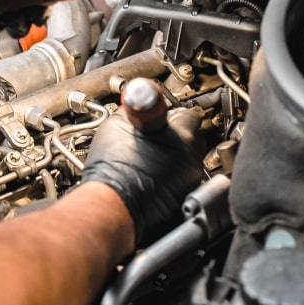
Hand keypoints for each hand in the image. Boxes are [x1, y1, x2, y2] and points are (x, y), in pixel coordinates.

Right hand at [82, 107, 204, 245]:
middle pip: (191, 138)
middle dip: (175, 138)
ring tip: (149, 162)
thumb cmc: (114, 168)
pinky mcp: (185, 200)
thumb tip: (144, 101)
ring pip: (188, 162)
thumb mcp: (118, 123)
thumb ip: (140, 108)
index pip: (188, 114)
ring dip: (173, 160)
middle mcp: (192, 158)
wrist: (111, 203)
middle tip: (153, 140)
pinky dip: (171, 180)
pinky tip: (152, 180)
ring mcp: (191, 182)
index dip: (171, 114)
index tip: (161, 118)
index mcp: (181, 135)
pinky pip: (183, 183)